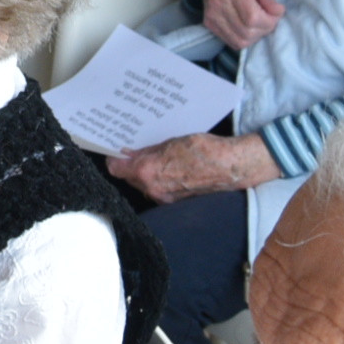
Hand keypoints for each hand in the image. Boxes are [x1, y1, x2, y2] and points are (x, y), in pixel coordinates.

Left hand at [107, 132, 275, 203]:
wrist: (230, 167)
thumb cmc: (204, 150)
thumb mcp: (171, 141)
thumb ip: (148, 150)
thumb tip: (131, 152)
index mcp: (147, 171)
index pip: (116, 168)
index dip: (113, 158)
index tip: (115, 150)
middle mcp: (152, 188)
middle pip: (129, 178)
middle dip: (131, 165)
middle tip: (135, 151)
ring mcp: (163, 198)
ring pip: (143, 185)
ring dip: (144, 173)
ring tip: (155, 158)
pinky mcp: (175, 202)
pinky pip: (157, 190)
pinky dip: (158, 180)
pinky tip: (167, 169)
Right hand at [190, 0, 284, 49]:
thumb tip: (277, 11)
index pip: (253, 17)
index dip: (269, 20)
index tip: (277, 13)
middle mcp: (219, 3)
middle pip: (247, 32)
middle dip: (265, 29)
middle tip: (271, 18)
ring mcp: (211, 14)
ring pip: (240, 41)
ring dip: (256, 36)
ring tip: (261, 23)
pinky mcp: (209, 22)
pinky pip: (231, 41)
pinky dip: (244, 38)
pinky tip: (249, 26)